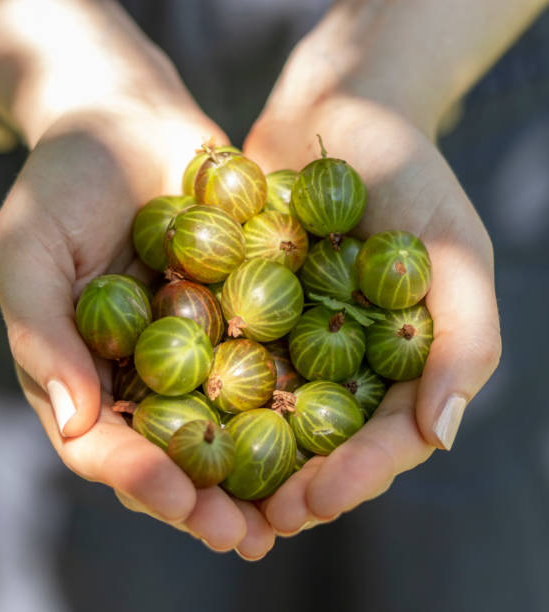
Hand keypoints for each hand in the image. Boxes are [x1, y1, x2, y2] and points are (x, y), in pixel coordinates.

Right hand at [0, 103, 274, 558]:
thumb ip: (41, 336)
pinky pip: (268, 362)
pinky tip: (329, 432)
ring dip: (258, 471)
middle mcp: (146, 372)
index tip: (177, 500)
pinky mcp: (244, 312)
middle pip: (173, 451)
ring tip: (294, 513)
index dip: (138, 476)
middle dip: (207, 498)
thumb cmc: (62, 182)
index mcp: (88, 373)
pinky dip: (293, 400)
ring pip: (227, 423)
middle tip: (245, 537)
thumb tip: (76, 424)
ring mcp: (198, 345)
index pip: (106, 445)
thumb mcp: (30, 252)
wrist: (127, 120)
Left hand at [244, 93, 500, 533]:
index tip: (316, 501)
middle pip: (326, 441)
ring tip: (214, 494)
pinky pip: (232, 358)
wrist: (339, 110)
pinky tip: (179, 421)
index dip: (357, 476)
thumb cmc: (409, 173)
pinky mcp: (251, 308)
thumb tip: (441, 436)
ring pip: (274, 414)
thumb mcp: (453, 248)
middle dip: (297, 484)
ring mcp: (298, 337)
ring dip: (246, 458)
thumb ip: (462, 339)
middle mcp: (350, 359)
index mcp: (404, 360)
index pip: (387, 437)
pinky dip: (210, 393)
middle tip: (259, 519)